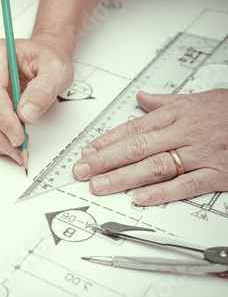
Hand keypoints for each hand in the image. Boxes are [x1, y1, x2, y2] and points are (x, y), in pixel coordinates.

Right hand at [0, 35, 73, 163]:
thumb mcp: (56, 70)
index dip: (3, 118)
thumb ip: (43, 90)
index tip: (18, 136)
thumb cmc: (46, 60)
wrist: (44, 60)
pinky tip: (4, 145)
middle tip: (20, 149)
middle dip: (1, 135)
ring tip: (14, 150)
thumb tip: (26, 114)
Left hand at [72, 89, 227, 205]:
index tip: (87, 152)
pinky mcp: (217, 174)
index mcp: (176, 115)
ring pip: (154, 166)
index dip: (106, 141)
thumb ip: (165, 102)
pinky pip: (186, 184)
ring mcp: (200, 154)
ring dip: (123, 177)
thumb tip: (142, 98)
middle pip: (136, 147)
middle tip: (81, 171)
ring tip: (100, 185)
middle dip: (105, 160)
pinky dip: (162, 192)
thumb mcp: (196, 98)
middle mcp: (183, 133)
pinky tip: (140, 197)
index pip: (132, 128)